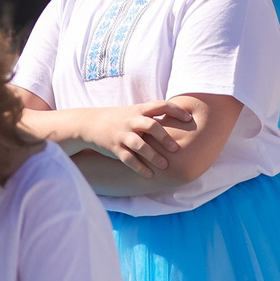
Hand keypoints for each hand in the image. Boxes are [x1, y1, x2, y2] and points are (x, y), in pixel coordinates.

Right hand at [79, 100, 199, 175]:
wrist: (89, 123)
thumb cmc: (121, 119)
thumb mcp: (135, 112)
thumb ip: (154, 115)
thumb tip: (183, 119)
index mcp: (139, 110)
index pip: (160, 105)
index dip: (175, 110)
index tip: (189, 119)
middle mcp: (131, 121)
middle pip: (151, 125)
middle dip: (164, 137)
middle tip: (176, 148)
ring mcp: (122, 135)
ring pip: (139, 145)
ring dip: (153, 156)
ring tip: (165, 165)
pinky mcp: (114, 147)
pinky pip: (128, 159)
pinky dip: (139, 167)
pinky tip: (150, 175)